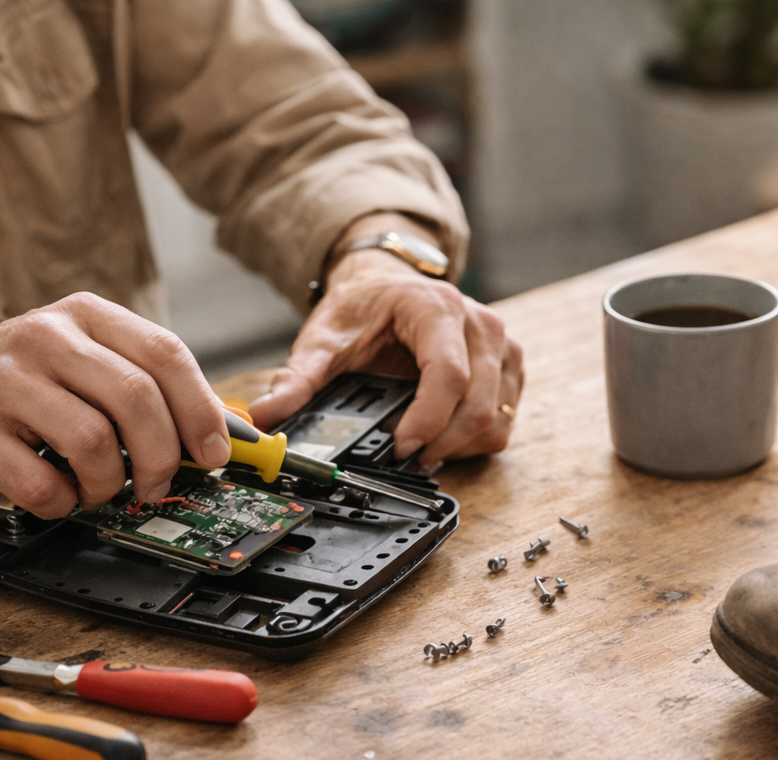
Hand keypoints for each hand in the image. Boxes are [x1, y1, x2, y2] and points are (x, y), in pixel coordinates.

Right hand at [0, 292, 228, 517]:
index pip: (165, 354)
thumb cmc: (15, 381)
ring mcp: (2, 381)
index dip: (202, 409)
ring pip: (94, 442)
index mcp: (84, 316)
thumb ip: (144, 385)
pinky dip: (61, 503)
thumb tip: (221, 433)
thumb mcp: (80, 360)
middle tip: (156, 484)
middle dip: (162, 457)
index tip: (216, 453)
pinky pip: (41, 483)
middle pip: (137, 400)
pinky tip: (55, 494)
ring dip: (109, 484)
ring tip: (97, 488)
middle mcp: (44, 337)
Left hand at [247, 215, 523, 465]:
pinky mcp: (511, 367)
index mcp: (435, 309)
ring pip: (495, 420)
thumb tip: (267, 416)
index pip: (448, 371)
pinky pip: (503, 422)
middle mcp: (480, 325)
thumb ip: (297, 379)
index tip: (401, 446)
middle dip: (439, 443)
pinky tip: (443, 435)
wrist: (388, 283)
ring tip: (421, 448)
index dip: (428, 418)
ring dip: (458, 447)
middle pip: (477, 405)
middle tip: (402, 457)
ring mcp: (502, 346)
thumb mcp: (323, 338)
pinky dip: (474, 440)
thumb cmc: (363, 309)